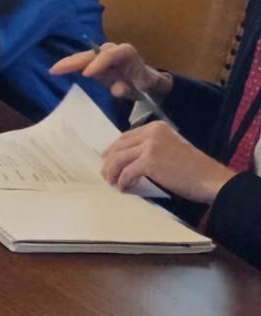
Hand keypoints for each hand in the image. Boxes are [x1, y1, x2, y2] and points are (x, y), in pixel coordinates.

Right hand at [49, 41, 172, 101]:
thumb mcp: (141, 87)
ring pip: (83, 56)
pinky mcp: (94, 61)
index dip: (97, 64)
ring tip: (53, 69)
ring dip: (68, 63)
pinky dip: (69, 65)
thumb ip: (129, 88)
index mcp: (125, 52)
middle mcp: (111, 49)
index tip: (86, 74)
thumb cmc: (143, 83)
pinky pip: (80, 61)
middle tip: (58, 68)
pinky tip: (56, 70)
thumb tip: (116, 89)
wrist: (145, 80)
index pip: (109, 55)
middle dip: (74, 61)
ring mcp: (101, 54)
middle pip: (91, 53)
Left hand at [100, 120, 234, 202]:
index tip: (107, 158)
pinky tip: (123, 188)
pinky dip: (122, 181)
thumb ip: (151, 147)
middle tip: (105, 173)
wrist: (211, 179)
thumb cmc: (194, 169)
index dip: (114, 148)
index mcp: (157, 127)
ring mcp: (149, 146)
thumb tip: (128, 157)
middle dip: (109, 161)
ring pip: (118, 158)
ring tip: (111, 182)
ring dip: (112, 172)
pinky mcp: (149, 161)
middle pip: (119, 146)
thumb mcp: (171, 149)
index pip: (127, 136)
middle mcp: (151, 132)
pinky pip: (126, 172)